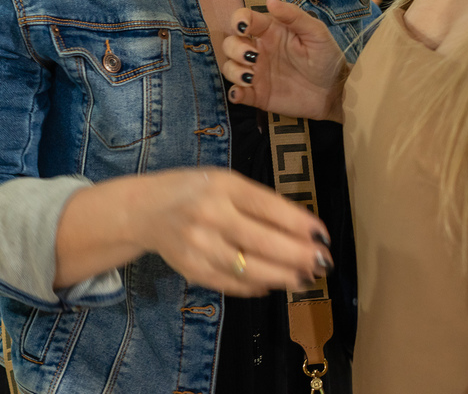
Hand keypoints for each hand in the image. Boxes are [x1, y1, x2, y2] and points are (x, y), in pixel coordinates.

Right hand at [132, 168, 332, 297]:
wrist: (145, 210)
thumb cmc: (194, 191)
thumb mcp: (225, 181)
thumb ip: (258, 202)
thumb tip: (301, 230)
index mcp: (222, 186)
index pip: (268, 207)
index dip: (299, 223)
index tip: (322, 235)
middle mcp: (210, 216)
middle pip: (263, 242)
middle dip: (299, 255)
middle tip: (323, 263)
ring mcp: (199, 246)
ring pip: (250, 269)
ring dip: (284, 277)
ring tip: (305, 278)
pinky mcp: (192, 270)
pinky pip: (232, 284)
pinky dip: (257, 287)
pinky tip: (273, 284)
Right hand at [220, 0, 347, 120]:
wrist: (335, 92)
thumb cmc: (326, 58)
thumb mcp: (316, 33)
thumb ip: (294, 16)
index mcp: (270, 32)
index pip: (244, 20)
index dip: (238, 20)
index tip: (243, 28)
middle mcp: (259, 50)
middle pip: (231, 43)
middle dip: (235, 48)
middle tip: (253, 57)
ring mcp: (257, 73)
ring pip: (229, 67)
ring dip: (234, 71)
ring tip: (250, 77)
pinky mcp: (257, 94)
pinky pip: (236, 93)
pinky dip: (234, 93)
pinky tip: (241, 94)